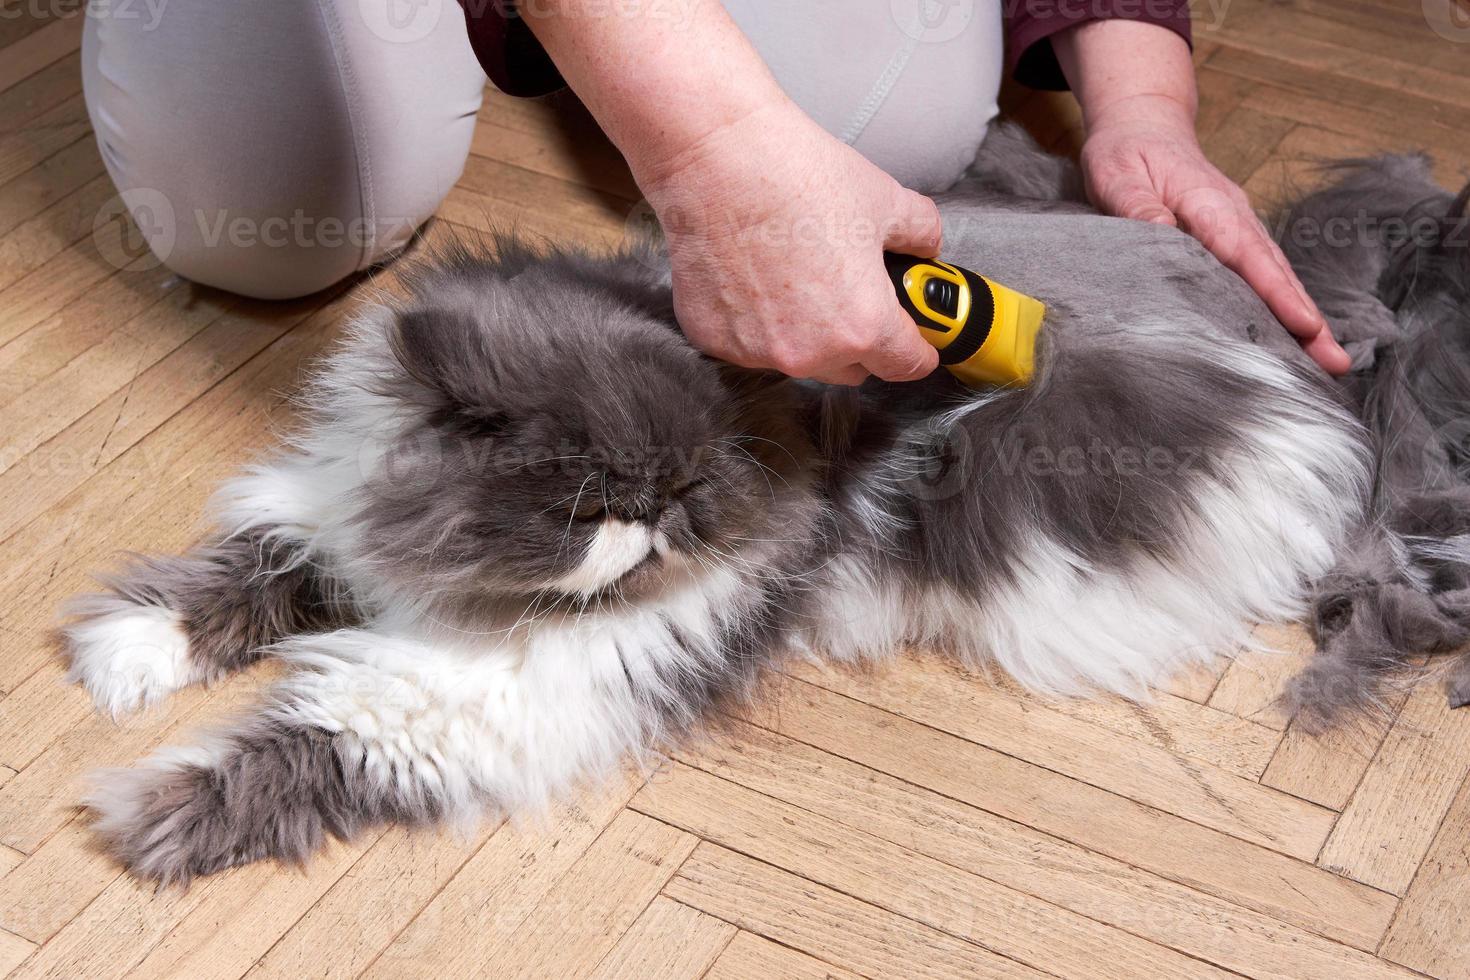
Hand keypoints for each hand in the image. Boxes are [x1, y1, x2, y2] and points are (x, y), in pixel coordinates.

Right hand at [641, 102, 942, 384]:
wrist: (718, 156)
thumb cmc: (795, 175)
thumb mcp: (883, 198)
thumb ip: (920, 234)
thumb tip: (924, 247)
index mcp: (862, 326)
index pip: (905, 366)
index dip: (917, 350)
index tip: (915, 341)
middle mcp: (809, 353)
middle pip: (850, 368)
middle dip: (858, 338)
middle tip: (849, 291)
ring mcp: (756, 351)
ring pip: (798, 358)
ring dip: (804, 332)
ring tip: (793, 273)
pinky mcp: (713, 339)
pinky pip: (748, 344)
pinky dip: (755, 322)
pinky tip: (753, 276)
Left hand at [1080, 94, 1350, 374]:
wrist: (1143, 125)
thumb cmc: (1126, 153)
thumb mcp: (1118, 176)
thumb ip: (1138, 207)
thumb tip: (1161, 234)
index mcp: (1210, 203)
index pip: (1248, 254)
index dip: (1276, 292)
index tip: (1306, 325)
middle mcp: (1235, 218)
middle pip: (1276, 273)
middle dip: (1308, 319)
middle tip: (1337, 363)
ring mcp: (1238, 228)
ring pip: (1275, 277)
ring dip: (1302, 319)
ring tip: (1329, 363)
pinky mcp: (1231, 240)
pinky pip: (1261, 276)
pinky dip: (1280, 306)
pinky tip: (1292, 340)